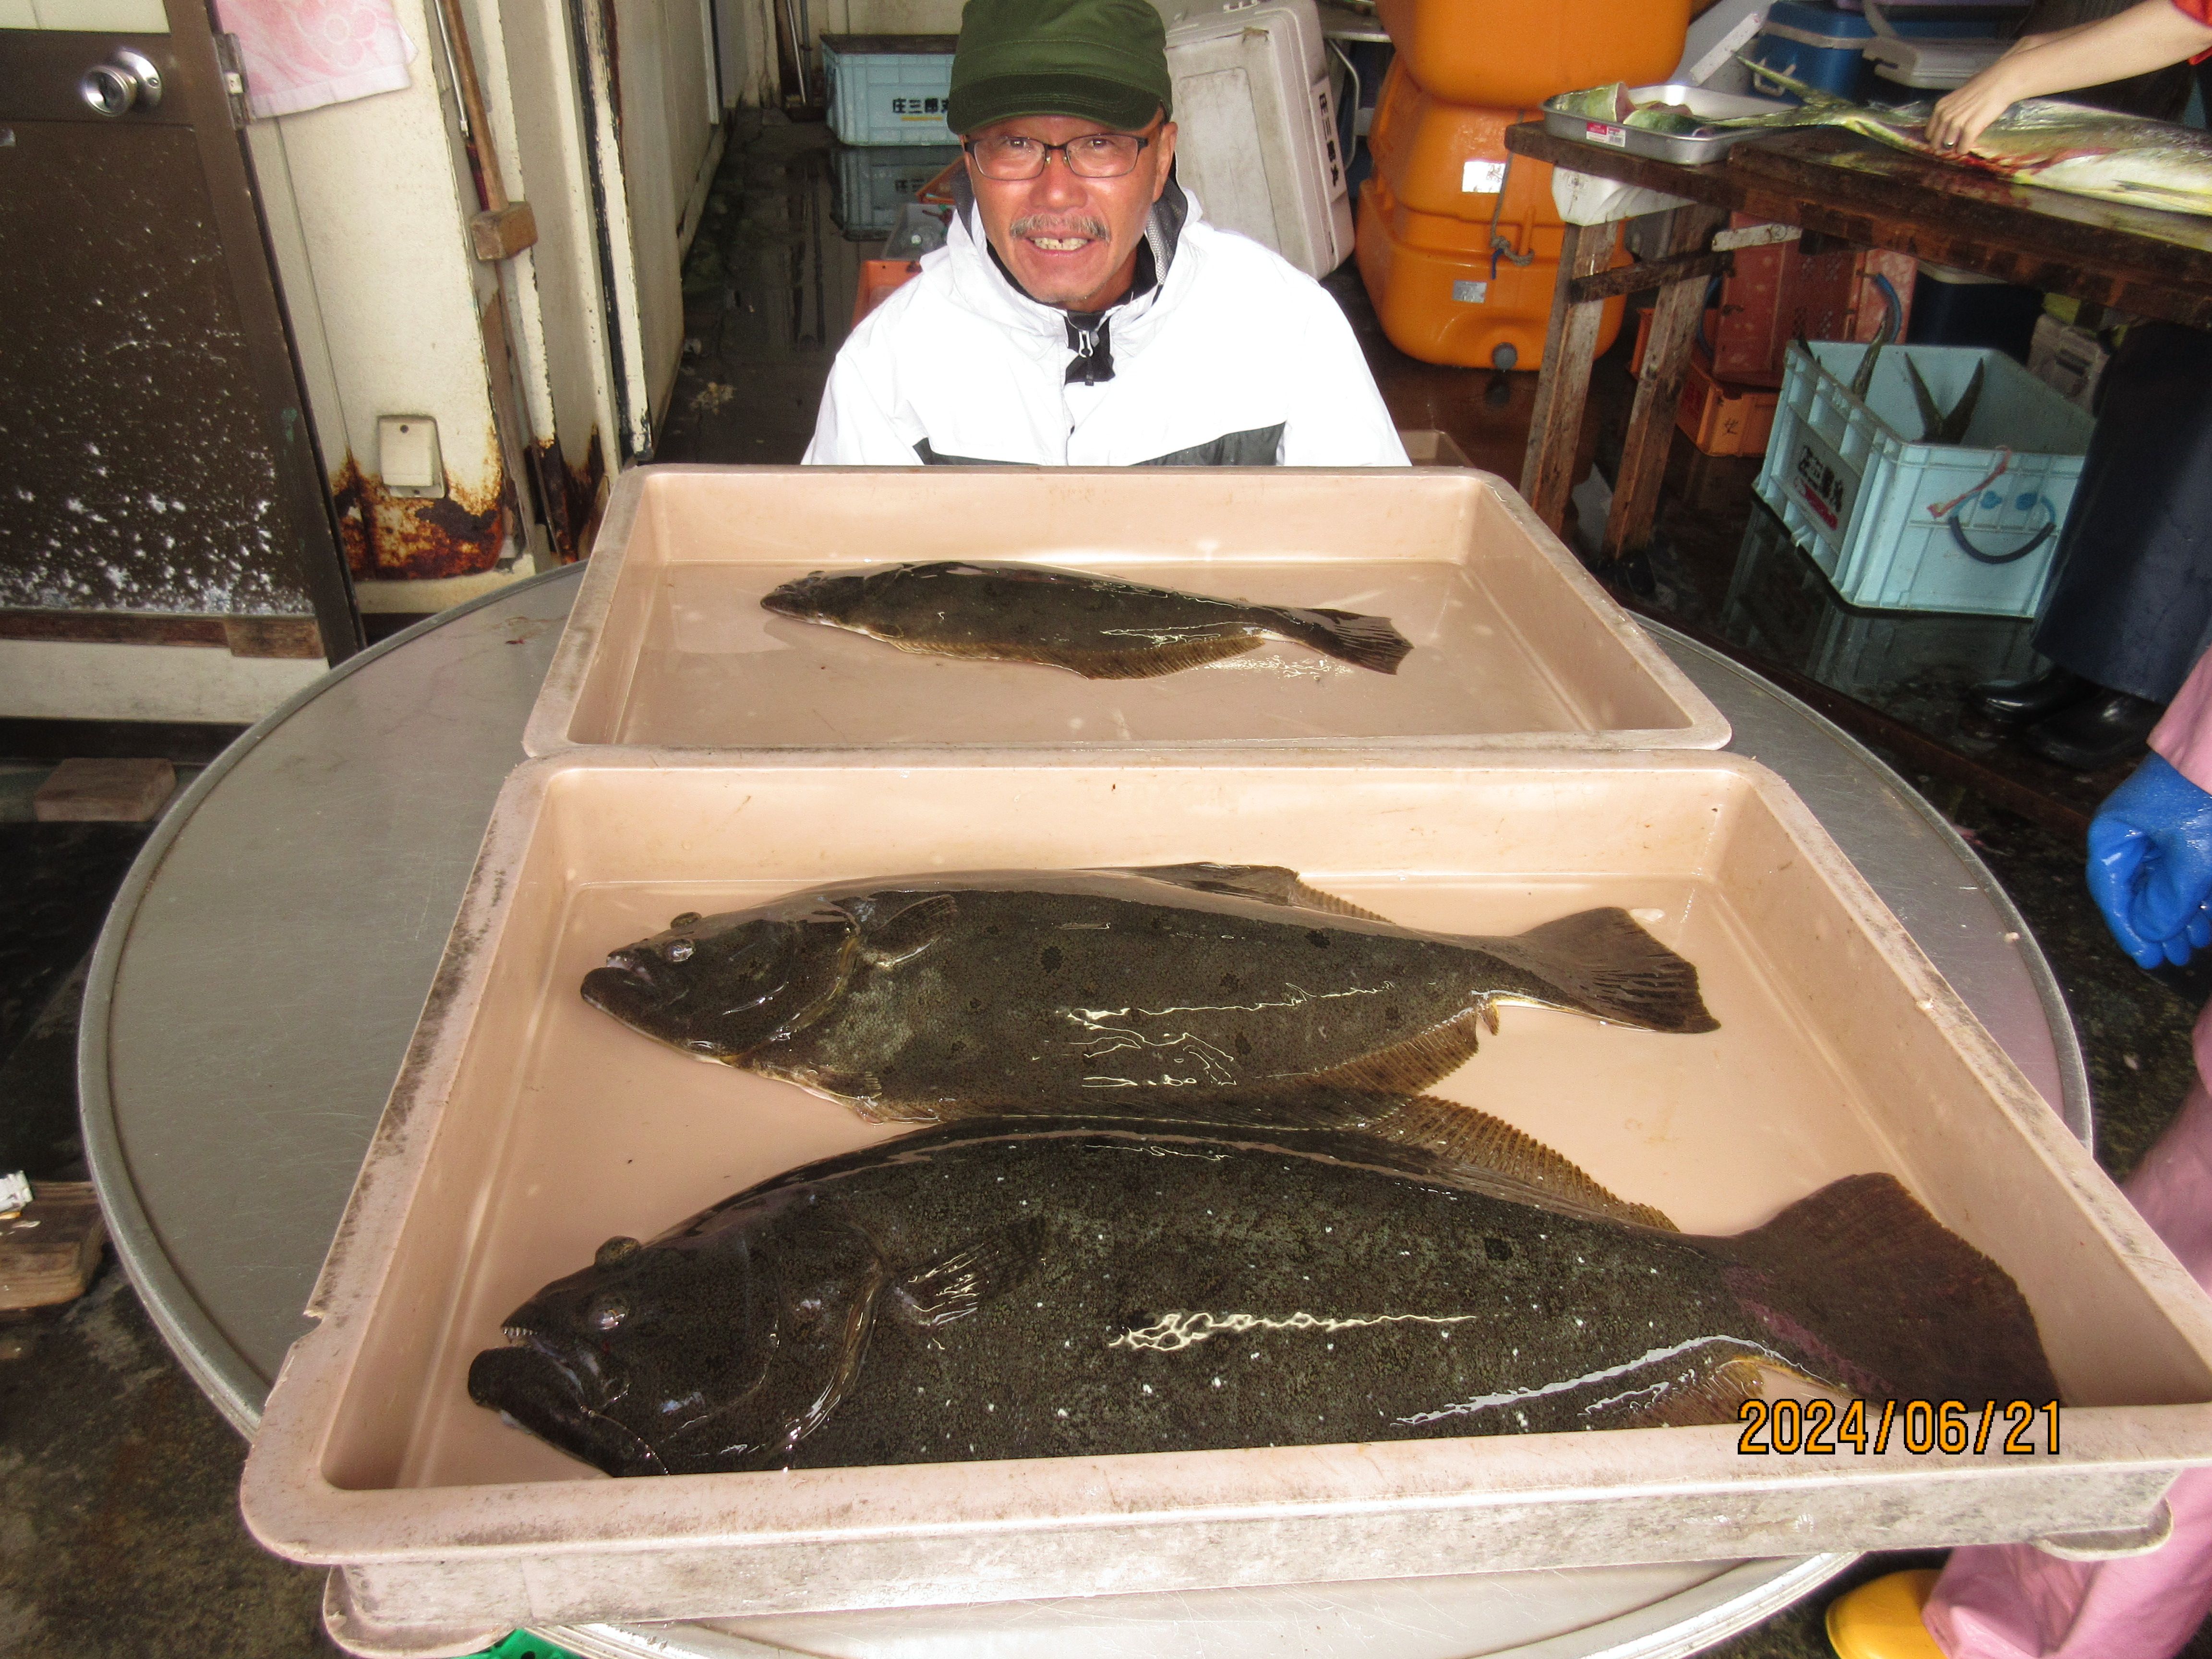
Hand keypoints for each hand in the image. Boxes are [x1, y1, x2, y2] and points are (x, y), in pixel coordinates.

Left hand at [1927, 61, 2025, 151]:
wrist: (2000, 82)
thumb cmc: (1982, 87)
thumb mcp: (1958, 97)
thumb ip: (1950, 109)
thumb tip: (1947, 122)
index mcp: (1940, 108)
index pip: (1929, 133)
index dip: (1937, 139)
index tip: (1944, 140)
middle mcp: (1945, 116)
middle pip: (1936, 142)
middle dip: (1943, 146)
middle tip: (1954, 145)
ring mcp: (1956, 123)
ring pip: (1948, 146)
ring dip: (1955, 147)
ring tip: (1963, 142)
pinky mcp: (1969, 129)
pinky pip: (1962, 148)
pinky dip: (1965, 149)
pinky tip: (1969, 145)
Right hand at [2087, 754, 2211, 968]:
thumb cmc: (2203, 797)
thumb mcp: (2191, 856)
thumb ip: (2168, 900)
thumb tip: (2151, 931)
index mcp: (2114, 833)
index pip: (2110, 891)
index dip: (2128, 929)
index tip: (2146, 959)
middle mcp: (2130, 830)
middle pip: (2136, 888)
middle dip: (2158, 926)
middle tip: (2175, 958)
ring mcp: (2159, 825)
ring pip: (2162, 880)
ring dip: (2180, 913)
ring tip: (2197, 942)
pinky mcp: (2185, 823)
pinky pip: (2182, 866)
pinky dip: (2194, 892)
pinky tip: (2207, 914)